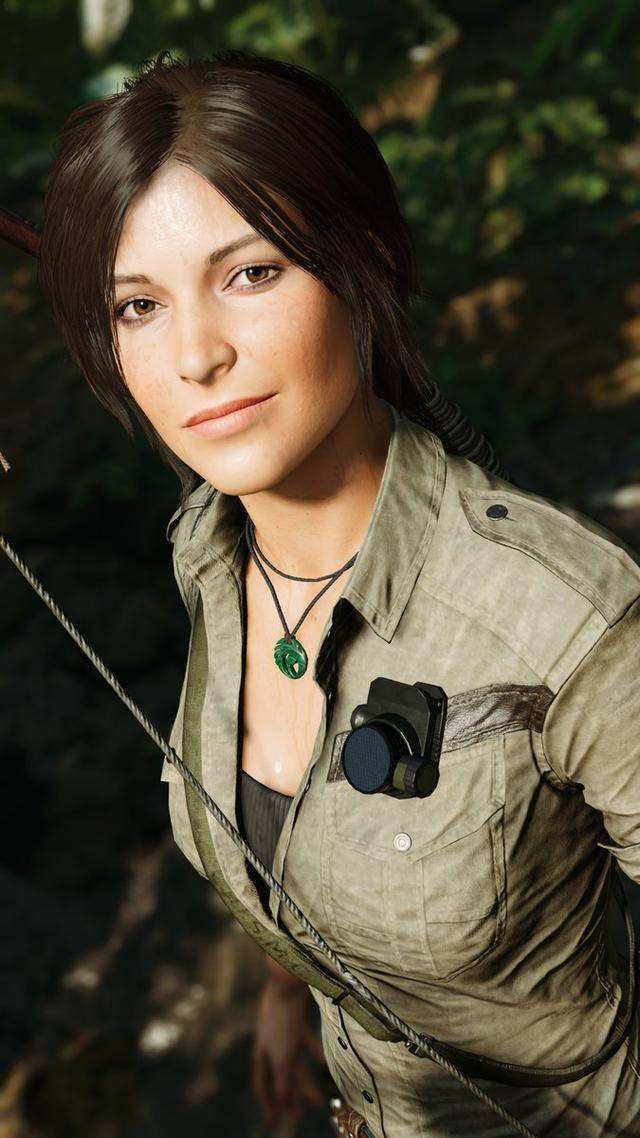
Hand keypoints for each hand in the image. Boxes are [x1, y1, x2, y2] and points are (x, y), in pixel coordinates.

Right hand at [251, 975, 326, 1129]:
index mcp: (261, 1053)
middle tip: (299, 1116)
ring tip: (319, 1101)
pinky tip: (329, 1064)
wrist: (289, 981)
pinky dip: (316, 1055)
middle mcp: (269, 1043)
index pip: (262, 1085)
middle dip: (290, 1098)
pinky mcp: (296, 1019)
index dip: (269, 1103)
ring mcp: (282, 1031)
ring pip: (294, 1063)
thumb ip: (284, 1082)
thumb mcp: (283, 1057)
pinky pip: (306, 1043)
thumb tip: (285, 1106)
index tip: (275, 1121)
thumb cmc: (283, 1020)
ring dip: (305, 1082)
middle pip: (279, 1077)